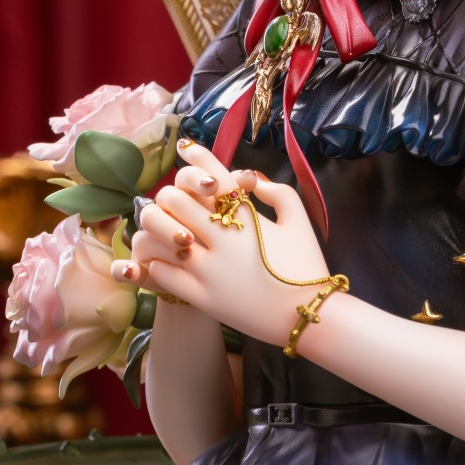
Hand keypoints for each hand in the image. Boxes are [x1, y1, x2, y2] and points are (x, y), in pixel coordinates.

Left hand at [115, 140, 332, 345]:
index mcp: (249, 218)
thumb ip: (275, 191)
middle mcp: (225, 241)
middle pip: (178, 201)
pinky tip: (163, 256)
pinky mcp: (202, 298)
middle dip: (172, 194)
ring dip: (158, 226)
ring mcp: (211, 271)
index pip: (215, 177)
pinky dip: (157, 261)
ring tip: (161, 225)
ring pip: (164, 235)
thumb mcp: (300, 219)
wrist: (307, 316)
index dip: (197, 156)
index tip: (186, 148)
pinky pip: (163, 273)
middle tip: (173, 198)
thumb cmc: (306, 265)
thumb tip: (247, 177)